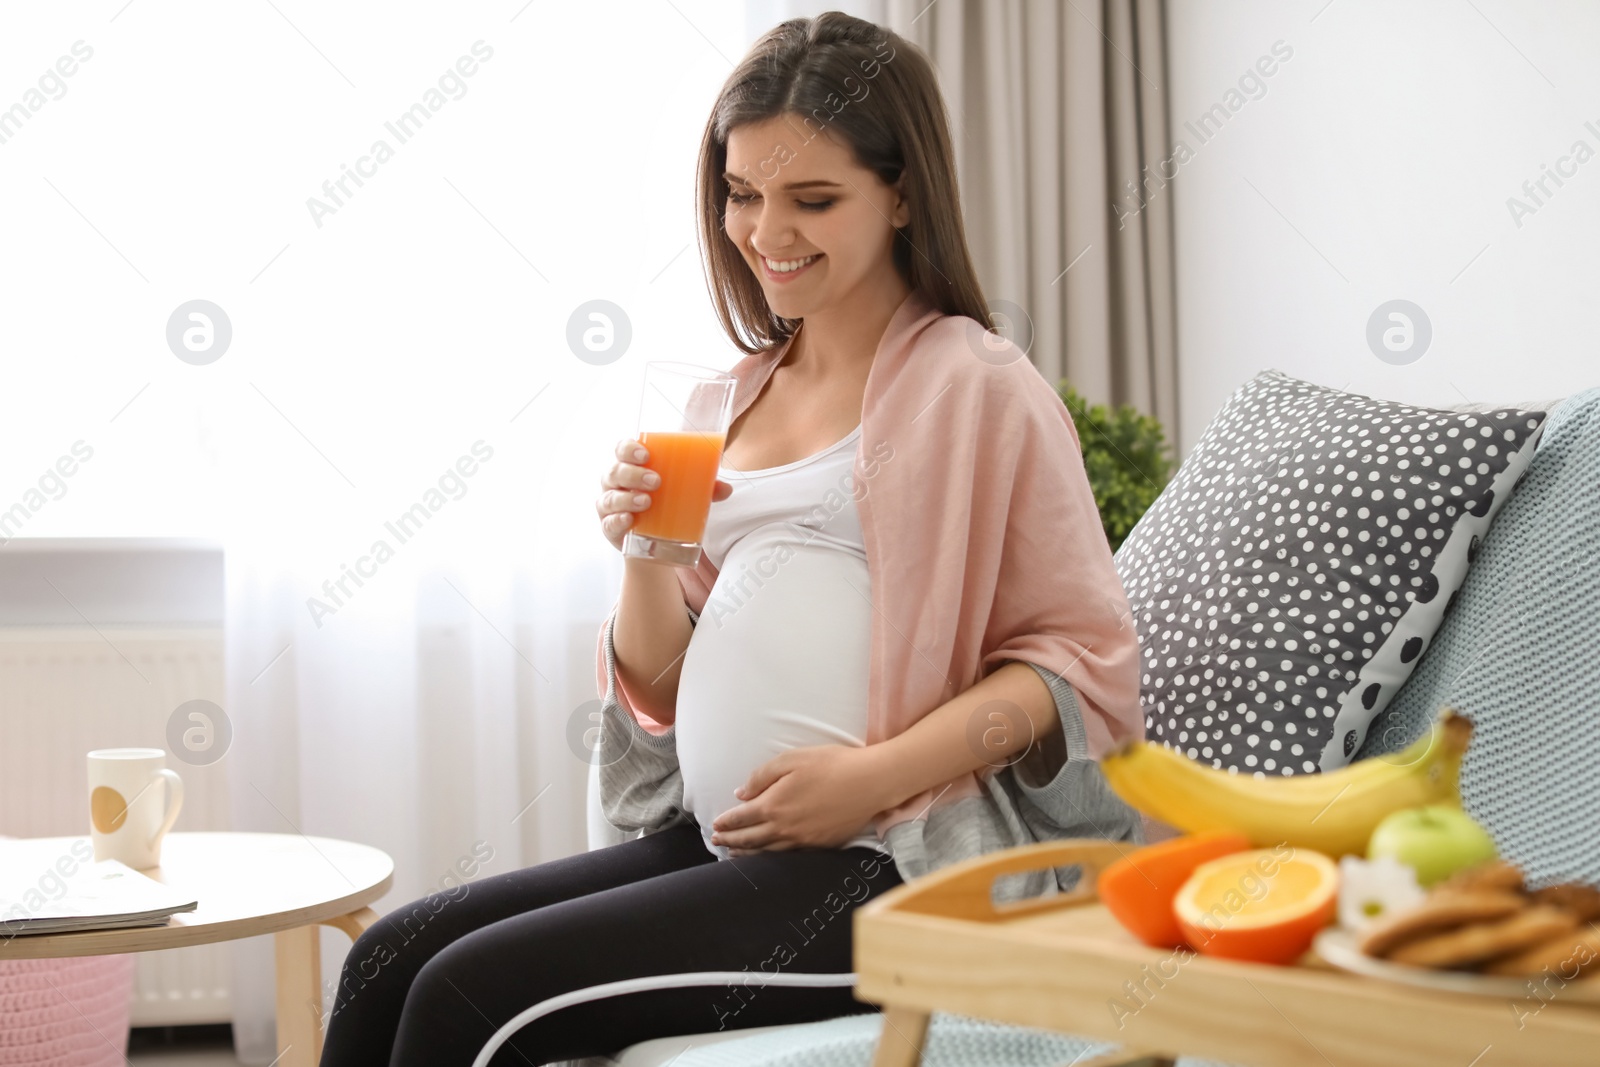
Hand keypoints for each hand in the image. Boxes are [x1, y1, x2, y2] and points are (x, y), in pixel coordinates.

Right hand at [596, 437, 731, 551]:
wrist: (654, 548)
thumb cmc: (666, 509)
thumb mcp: (685, 497)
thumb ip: (703, 491)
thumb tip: (725, 489)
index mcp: (631, 467)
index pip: (622, 449)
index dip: (629, 448)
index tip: (646, 454)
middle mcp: (616, 484)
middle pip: (615, 471)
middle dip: (633, 474)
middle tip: (656, 481)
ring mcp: (610, 506)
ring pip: (609, 497)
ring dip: (627, 498)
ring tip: (647, 501)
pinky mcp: (610, 528)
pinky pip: (608, 523)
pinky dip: (617, 520)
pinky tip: (629, 520)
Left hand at [710, 744, 889, 854]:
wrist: (870, 782)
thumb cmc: (831, 764)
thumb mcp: (791, 759)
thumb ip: (762, 777)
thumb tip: (741, 794)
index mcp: (774, 805)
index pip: (741, 818)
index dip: (726, 823)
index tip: (715, 825)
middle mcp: (785, 828)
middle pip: (750, 839)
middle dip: (731, 841)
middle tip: (717, 841)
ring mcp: (804, 840)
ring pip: (768, 852)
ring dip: (748, 853)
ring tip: (735, 853)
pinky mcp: (820, 845)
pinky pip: (789, 855)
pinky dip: (772, 857)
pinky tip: (768, 854)